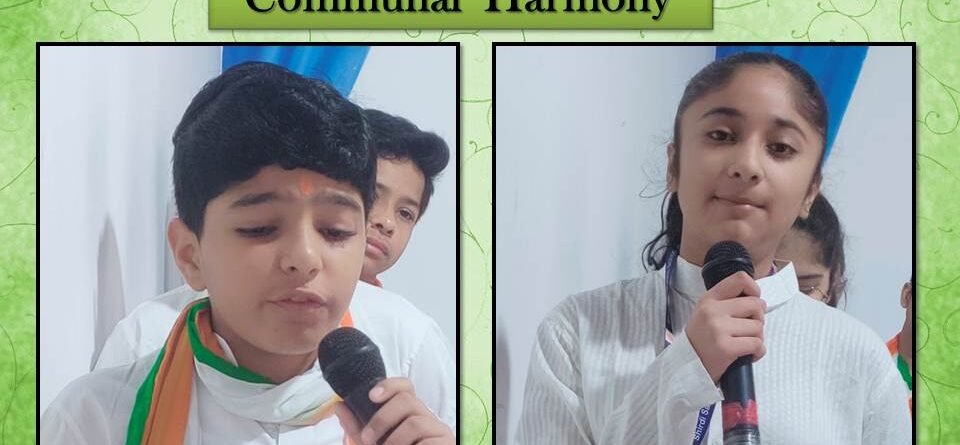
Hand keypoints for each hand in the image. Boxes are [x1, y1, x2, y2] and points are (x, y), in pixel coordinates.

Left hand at [334, 377, 453, 444]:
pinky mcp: (445, 442)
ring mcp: (438, 430)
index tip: (371, 396)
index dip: (390, 385)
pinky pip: (427, 441)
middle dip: (382, 418)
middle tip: (368, 438)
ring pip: (415, 422)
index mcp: (410, 412)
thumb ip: (358, 427)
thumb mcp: (373, 443)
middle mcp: (426, 416)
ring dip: (394, 440)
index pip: (405, 387)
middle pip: (407, 400)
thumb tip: (340, 406)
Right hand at [685, 271, 766, 382]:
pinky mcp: (726, 348)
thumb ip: (728, 302)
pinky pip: (757, 344)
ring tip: (743, 343)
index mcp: (709, 299)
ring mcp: (719, 329)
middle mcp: (712, 311)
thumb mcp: (707, 313)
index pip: (740, 279)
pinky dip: (757, 351)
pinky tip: (747, 355)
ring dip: (757, 337)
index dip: (754, 289)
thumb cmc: (702, 340)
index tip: (753, 302)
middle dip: (758, 319)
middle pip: (755, 305)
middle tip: (747, 330)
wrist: (687, 366)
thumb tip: (759, 301)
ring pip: (758, 326)